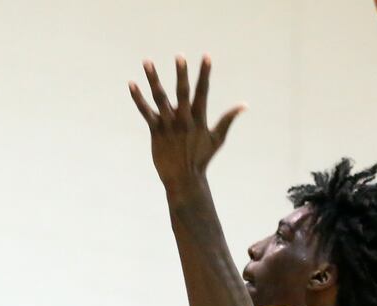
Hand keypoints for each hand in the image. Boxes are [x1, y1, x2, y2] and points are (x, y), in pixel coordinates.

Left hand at [129, 55, 245, 190]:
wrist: (184, 178)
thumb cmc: (201, 159)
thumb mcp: (217, 139)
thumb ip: (228, 120)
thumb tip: (244, 105)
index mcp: (199, 119)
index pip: (203, 92)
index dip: (204, 74)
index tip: (206, 57)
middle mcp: (183, 120)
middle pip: (182, 93)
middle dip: (181, 74)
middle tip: (180, 57)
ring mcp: (168, 125)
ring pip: (160, 98)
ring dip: (153, 79)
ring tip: (147, 61)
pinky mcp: (155, 131)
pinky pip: (145, 112)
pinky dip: (138, 98)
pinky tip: (132, 84)